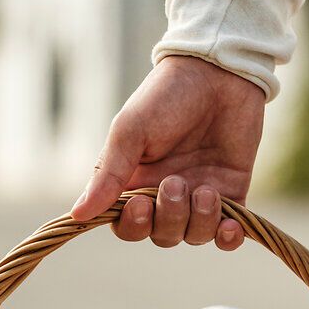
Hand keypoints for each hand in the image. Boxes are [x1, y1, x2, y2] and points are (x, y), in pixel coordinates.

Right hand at [70, 56, 266, 250]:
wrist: (219, 71)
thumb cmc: (167, 96)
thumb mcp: (130, 131)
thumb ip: (108, 175)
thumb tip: (77, 215)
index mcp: (135, 182)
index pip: (127, 225)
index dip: (134, 225)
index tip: (141, 203)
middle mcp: (165, 195)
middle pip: (161, 235)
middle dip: (170, 218)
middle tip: (176, 182)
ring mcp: (199, 195)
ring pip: (194, 235)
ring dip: (199, 221)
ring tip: (206, 191)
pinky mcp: (231, 193)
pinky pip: (228, 234)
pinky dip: (228, 238)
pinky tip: (230, 228)